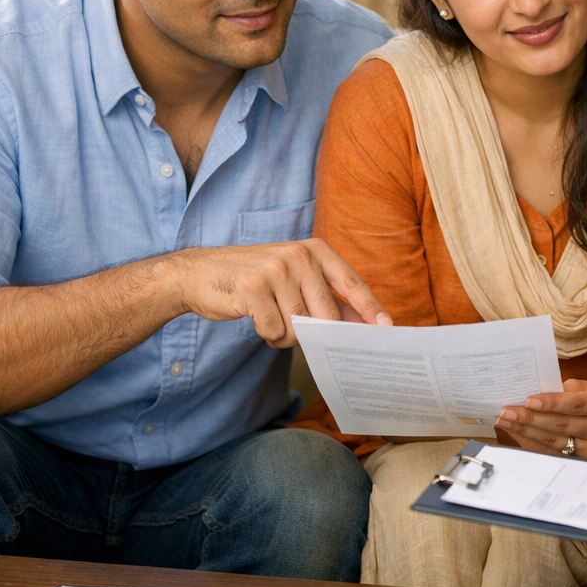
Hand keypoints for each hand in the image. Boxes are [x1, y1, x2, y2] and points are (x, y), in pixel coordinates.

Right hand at [167, 239, 391, 346]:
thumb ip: (328, 299)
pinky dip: (267, 335)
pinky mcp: (253, 288)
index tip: (386, 327)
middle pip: (328, 315)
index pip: (352, 283)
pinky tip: (255, 318)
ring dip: (286, 335)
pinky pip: (275, 331)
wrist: (200, 274)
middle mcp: (299, 255)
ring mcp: (276, 270)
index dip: (370, 308)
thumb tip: (363, 326)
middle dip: (314, 332)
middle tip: (291, 325)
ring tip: (269, 317)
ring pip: (300, 327)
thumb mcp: (295, 279)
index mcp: (315, 250)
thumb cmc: (256, 280)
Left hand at [496, 380, 586, 458]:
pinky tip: (518, 433)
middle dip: (531, 418)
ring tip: (506, 421)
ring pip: (555, 440)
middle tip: (507, 411)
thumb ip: (566, 390)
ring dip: (526, 431)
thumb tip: (534, 392)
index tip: (529, 400)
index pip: (577, 404)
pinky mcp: (585, 459)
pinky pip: (553, 451)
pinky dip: (533, 442)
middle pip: (562, 425)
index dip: (553, 403)